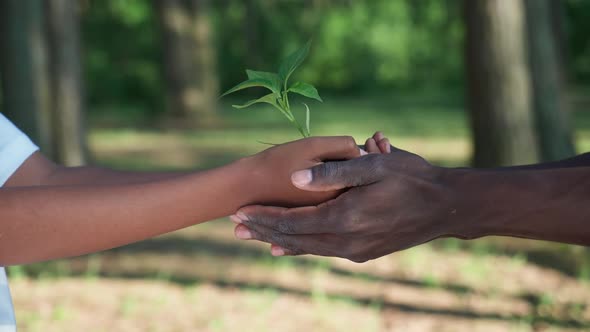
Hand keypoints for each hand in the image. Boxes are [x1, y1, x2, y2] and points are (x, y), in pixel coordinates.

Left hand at [233, 145, 458, 262]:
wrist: (445, 207)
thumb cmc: (411, 179)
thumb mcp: (375, 165)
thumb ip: (333, 173)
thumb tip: (295, 179)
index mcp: (345, 217)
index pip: (293, 221)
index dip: (264, 217)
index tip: (239, 212)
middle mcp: (347, 241)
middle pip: (295, 238)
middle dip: (264, 231)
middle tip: (235, 226)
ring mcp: (356, 250)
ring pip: (308, 248)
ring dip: (279, 240)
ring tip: (254, 236)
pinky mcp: (364, 253)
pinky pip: (324, 251)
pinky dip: (302, 247)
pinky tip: (287, 247)